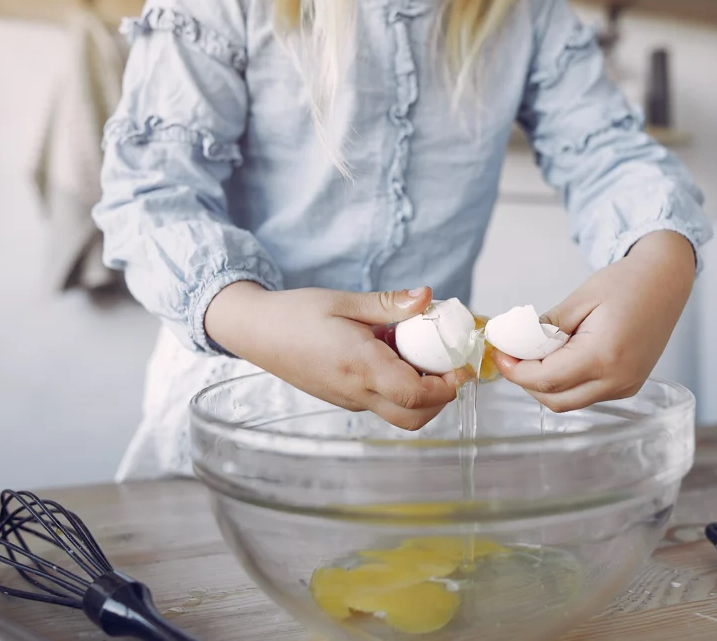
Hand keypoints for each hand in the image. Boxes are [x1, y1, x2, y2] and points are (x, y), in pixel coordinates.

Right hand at [205, 282, 456, 429]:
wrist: (254, 331)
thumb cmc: (295, 313)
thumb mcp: (344, 300)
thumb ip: (389, 304)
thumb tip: (428, 298)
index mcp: (357, 365)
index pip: (414, 394)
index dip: (447, 386)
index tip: (462, 366)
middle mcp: (354, 391)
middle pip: (412, 418)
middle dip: (441, 399)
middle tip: (449, 367)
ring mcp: (348, 399)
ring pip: (399, 415)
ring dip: (422, 395)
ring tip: (420, 355)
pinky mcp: (343, 399)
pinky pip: (382, 403)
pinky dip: (400, 388)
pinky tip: (395, 356)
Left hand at [492, 231, 695, 411]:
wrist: (666, 281)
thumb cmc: (627, 282)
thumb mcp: (580, 299)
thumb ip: (546, 327)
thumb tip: (515, 344)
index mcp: (603, 356)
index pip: (546, 379)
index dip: (515, 371)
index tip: (500, 354)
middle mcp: (618, 380)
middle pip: (555, 400)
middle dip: (526, 381)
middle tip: (511, 356)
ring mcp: (626, 386)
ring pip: (570, 401)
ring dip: (545, 384)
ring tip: (536, 353)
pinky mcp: (629, 386)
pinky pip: (587, 394)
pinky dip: (566, 382)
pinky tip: (561, 357)